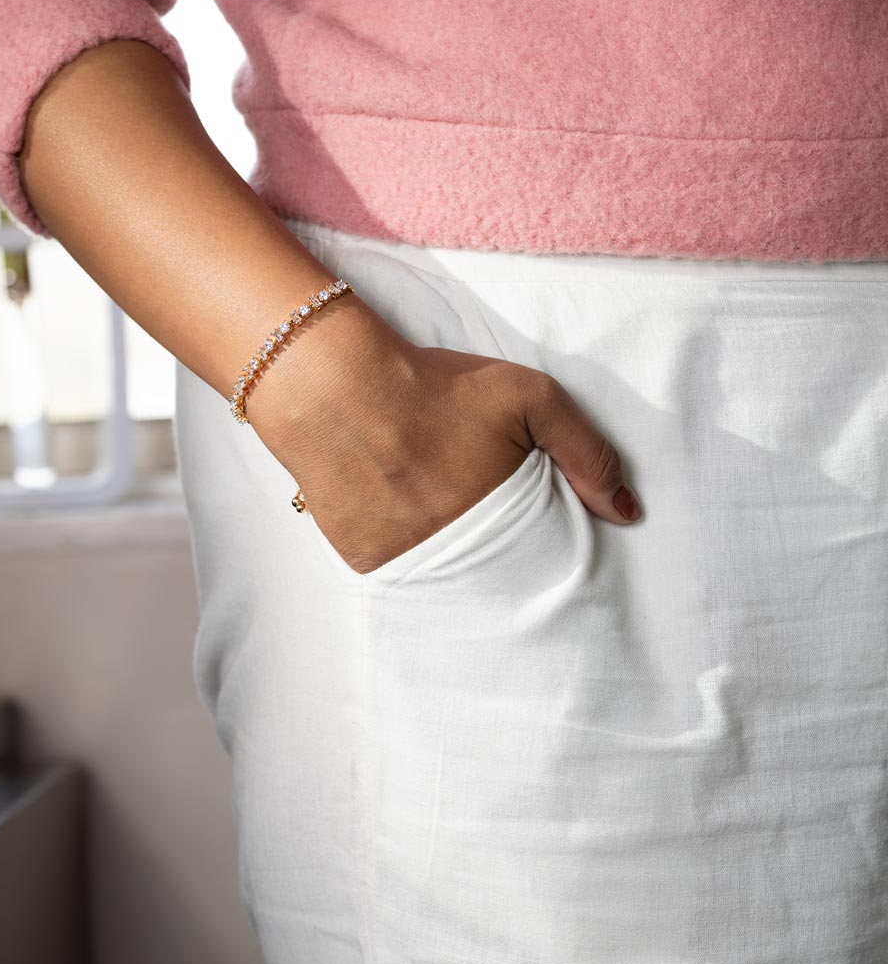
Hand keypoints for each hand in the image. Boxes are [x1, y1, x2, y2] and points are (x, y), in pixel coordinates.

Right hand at [247, 296, 641, 574]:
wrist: (334, 386)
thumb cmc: (435, 386)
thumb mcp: (529, 396)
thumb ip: (588, 452)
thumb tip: (629, 513)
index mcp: (501, 519)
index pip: (541, 559)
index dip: (541, 544)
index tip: (535, 531)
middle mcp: (456, 553)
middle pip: (495, 573)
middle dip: (496, 550)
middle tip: (471, 508)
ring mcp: (407, 563)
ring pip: (446, 577)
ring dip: (449, 553)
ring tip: (431, 506)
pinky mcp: (364, 561)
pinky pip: (399, 571)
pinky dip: (403, 548)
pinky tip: (396, 509)